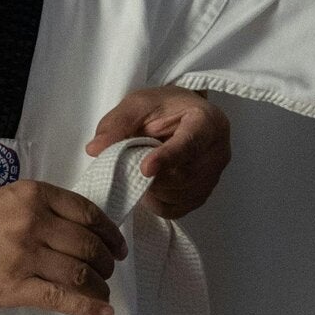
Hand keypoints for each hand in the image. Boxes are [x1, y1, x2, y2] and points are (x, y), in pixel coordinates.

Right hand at [0, 179, 127, 314]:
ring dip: (99, 287)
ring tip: (102, 293)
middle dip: (106, 262)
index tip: (117, 246)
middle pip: (89, 245)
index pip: (88, 213)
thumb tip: (77, 233)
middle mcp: (35, 221)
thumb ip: (41, 210)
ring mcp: (26, 255)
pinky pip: (63, 297)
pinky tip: (101, 314)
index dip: (110, 233)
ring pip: (81, 273)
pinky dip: (88, 307)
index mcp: (34, 196)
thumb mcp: (7, 199)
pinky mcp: (16, 286)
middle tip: (108, 272)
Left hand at [86, 87, 232, 217]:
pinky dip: (155, 202)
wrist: (180, 117)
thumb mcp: (137, 105)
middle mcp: (218, 152)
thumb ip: (117, 124)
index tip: (145, 168)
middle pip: (184, 176)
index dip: (168, 158)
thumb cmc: (162, 108)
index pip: (191, 144)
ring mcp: (213, 177)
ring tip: (137, 172)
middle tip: (127, 166)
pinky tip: (147, 186)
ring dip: (151, 189)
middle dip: (151, 176)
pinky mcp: (202, 195)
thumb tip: (96, 149)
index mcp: (207, 122)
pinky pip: (176, 209)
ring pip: (179, 195)